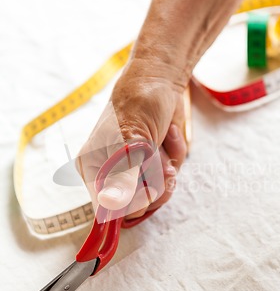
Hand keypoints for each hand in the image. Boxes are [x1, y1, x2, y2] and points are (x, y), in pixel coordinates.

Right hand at [76, 57, 187, 219]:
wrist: (161, 80)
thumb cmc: (138, 104)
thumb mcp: (131, 141)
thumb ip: (123, 176)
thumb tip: (109, 205)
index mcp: (93, 169)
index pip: (107, 209)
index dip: (130, 204)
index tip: (145, 187)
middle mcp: (112, 174)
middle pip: (136, 207)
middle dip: (153, 183)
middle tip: (157, 159)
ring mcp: (136, 170)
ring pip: (157, 193)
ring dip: (167, 167)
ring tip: (162, 144)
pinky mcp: (156, 164)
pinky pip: (171, 176)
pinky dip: (175, 154)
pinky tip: (169, 135)